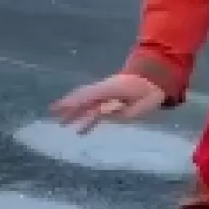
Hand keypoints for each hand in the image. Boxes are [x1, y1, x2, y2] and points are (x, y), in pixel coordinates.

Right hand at [50, 74, 167, 133]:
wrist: (155, 80)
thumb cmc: (149, 93)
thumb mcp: (139, 104)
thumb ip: (120, 111)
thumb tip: (100, 113)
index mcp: (111, 89)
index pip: (88, 96)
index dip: (73, 101)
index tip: (59, 107)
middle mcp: (105, 90)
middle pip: (83, 98)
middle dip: (69, 106)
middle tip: (54, 113)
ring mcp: (107, 94)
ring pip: (88, 104)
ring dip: (76, 114)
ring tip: (64, 124)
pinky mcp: (110, 98)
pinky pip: (95, 107)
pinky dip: (87, 116)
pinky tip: (82, 129)